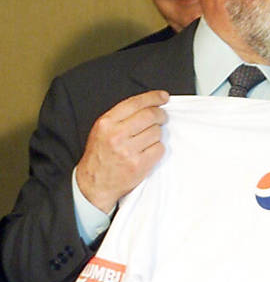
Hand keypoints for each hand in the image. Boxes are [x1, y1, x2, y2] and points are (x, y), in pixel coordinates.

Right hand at [76, 90, 169, 212]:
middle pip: (150, 115)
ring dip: (157, 134)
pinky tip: (148, 152)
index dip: (153, 98)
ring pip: (157, 132)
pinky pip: (160, 148)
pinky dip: (158, 149)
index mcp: (106, 123)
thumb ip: (121, 117)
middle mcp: (116, 135)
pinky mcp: (139, 164)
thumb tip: (149, 105)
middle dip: (160, 115)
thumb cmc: (100, 155)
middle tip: (162, 117)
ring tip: (147, 140)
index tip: (163, 97)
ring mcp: (128, 151)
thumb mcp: (102, 130)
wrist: (94, 184)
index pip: (135, 103)